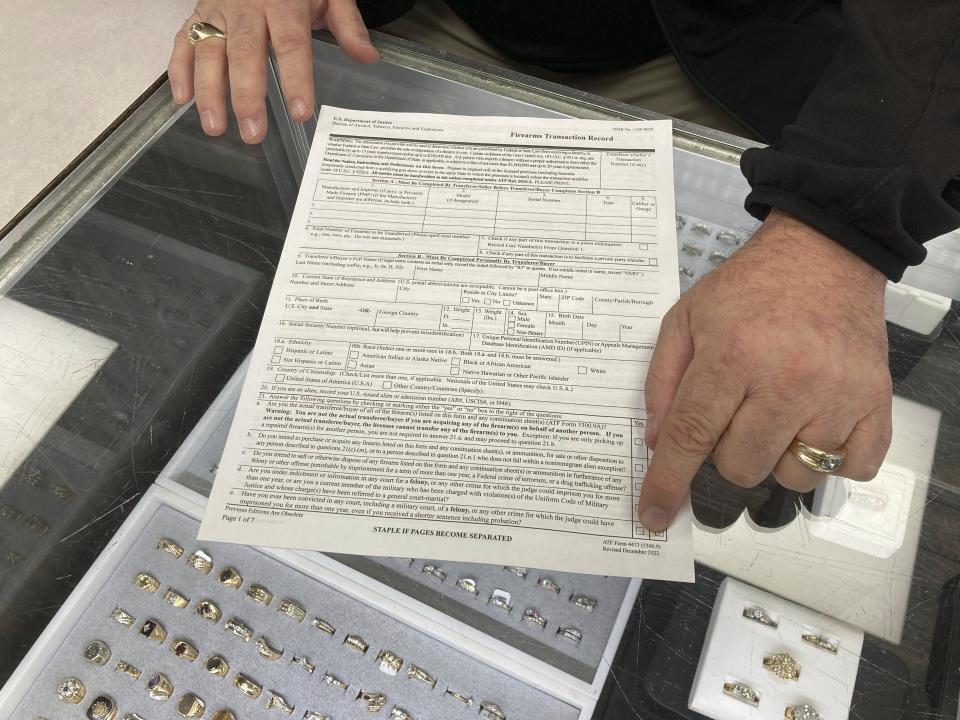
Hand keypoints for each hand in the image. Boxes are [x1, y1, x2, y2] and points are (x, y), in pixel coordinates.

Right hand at [168, 0, 378, 142]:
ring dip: (210, 91)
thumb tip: (368, 56)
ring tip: (215, 126)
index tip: (301, 111)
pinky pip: (183, 41)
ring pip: (209, 51)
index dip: (295, 79)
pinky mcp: (198, 14)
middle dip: (247, 95)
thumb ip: (347, 23)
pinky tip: (183, 100)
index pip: (291, 44)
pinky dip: (179, 69)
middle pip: (245, 53)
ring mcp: (218, 10)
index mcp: (283, 1)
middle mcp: (246, 5)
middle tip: (253, 132)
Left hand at [637, 210, 892, 530]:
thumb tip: (658, 443)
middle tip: (733, 413)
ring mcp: (837, 395)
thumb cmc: (749, 288)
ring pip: (792, 475)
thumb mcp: (685, 319)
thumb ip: (663, 381)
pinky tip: (813, 425)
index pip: (691, 436)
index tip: (653, 515)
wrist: (824, 255)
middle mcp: (788, 380)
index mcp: (733, 356)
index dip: (667, 482)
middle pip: (740, 465)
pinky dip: (829, 461)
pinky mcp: (876, 402)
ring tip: (775, 413)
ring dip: (774, 457)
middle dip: (724, 452)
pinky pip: (851, 468)